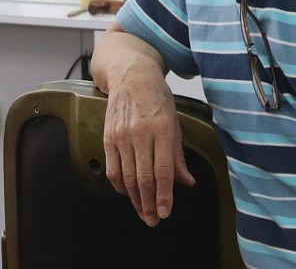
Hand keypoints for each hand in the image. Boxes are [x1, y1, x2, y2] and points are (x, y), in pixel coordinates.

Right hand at [102, 62, 195, 225]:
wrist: (131, 75)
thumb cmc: (157, 97)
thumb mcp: (175, 122)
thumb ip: (178, 155)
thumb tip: (186, 182)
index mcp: (163, 129)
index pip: (164, 170)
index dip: (164, 195)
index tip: (166, 213)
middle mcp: (141, 133)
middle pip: (144, 178)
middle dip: (149, 204)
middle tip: (154, 220)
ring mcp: (122, 135)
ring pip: (127, 176)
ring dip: (135, 199)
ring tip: (143, 213)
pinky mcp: (108, 136)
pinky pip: (112, 167)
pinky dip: (119, 184)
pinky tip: (126, 193)